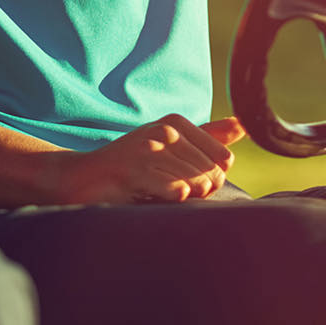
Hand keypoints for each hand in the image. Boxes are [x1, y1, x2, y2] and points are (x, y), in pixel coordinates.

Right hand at [48, 114, 245, 203]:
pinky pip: (176, 191)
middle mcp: (164, 130)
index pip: (222, 160)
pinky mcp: (137, 168)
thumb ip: (208, 136)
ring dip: (178, 199)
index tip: (180, 180)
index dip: (208, 179)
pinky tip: (147, 198)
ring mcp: (150, 147)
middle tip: (164, 191)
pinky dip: (167, 202)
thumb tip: (243, 125)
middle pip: (210, 174)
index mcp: (176, 123)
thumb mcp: (168, 146)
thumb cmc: (130, 167)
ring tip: (152, 193)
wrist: (81, 179)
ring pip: (194, 184)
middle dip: (195, 193)